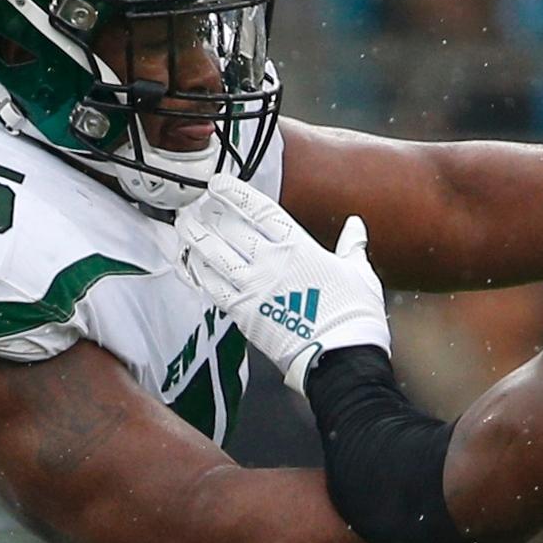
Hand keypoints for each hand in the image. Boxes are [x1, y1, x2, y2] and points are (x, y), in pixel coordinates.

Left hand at [174, 176, 390, 393]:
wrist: (340, 357)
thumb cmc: (354, 317)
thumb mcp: (359, 274)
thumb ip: (351, 247)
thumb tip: (355, 227)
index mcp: (298, 246)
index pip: (259, 209)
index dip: (235, 193)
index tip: (218, 184)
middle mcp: (270, 261)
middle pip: (230, 228)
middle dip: (209, 212)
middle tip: (196, 205)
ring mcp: (253, 287)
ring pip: (214, 254)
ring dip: (195, 237)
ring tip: (183, 225)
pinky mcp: (243, 314)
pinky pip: (212, 288)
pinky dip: (197, 272)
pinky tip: (189, 263)